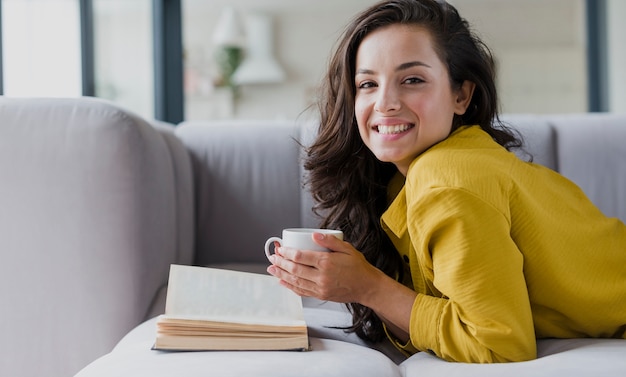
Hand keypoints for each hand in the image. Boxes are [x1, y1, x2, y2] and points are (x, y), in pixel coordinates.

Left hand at [266, 232, 382, 303]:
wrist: (367, 287)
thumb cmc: (358, 267)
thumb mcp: (347, 248)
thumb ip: (330, 241)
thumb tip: (314, 235)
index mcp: (327, 262)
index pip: (300, 257)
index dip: (287, 252)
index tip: (280, 248)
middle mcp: (322, 277)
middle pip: (294, 270)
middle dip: (281, 263)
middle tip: (273, 256)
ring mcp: (321, 288)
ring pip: (295, 282)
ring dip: (281, 275)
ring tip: (272, 268)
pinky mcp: (321, 295)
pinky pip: (302, 291)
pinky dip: (290, 286)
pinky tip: (282, 282)